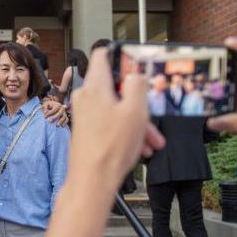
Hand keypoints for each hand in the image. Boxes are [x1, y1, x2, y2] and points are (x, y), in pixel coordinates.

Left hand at [41, 99, 68, 125]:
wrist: (53, 105)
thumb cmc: (49, 105)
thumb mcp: (46, 105)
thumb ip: (44, 107)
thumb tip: (45, 112)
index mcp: (57, 105)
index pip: (54, 110)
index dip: (49, 113)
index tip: (44, 117)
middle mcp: (62, 108)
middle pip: (60, 113)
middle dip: (55, 117)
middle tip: (50, 121)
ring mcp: (64, 112)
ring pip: (64, 117)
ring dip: (61, 121)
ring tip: (57, 125)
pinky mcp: (66, 116)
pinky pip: (67, 119)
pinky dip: (65, 123)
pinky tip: (61, 126)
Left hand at [68, 49, 164, 192]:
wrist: (92, 181)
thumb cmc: (110, 149)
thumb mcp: (135, 111)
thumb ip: (137, 85)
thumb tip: (136, 74)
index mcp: (95, 86)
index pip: (103, 54)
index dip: (122, 56)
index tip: (137, 65)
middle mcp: (86, 97)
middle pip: (115, 87)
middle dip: (138, 101)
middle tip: (152, 115)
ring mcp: (84, 113)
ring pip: (115, 107)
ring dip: (136, 121)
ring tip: (151, 141)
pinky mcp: (86, 128)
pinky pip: (109, 122)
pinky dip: (125, 130)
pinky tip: (140, 147)